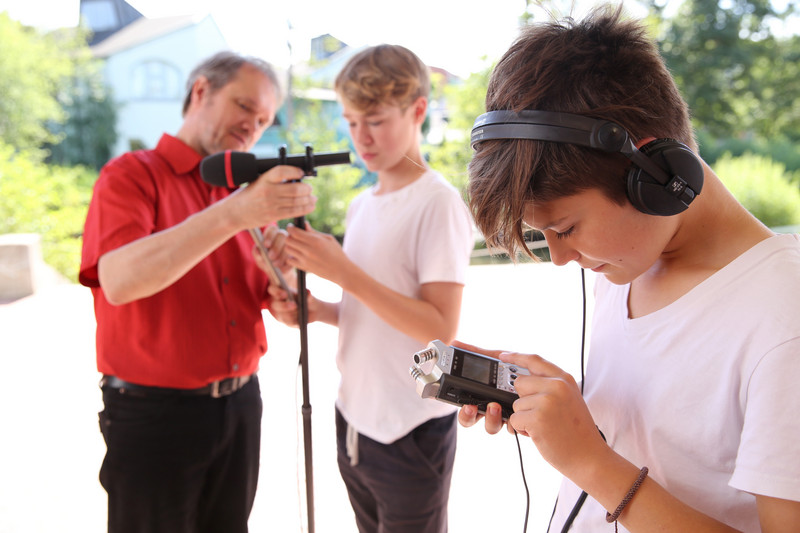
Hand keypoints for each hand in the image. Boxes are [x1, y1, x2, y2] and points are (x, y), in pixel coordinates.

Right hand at [229, 165, 315, 228]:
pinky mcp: (274, 215)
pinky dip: (305, 208)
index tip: (301, 173)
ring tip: (313, 198)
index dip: (294, 171)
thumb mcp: (258, 182)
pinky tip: (310, 206)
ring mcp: (271, 204)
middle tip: (309, 188)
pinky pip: (294, 212)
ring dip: (309, 199)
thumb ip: (274, 180)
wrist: (234, 213)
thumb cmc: (248, 196)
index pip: (282, 171)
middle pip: (295, 189)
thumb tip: (295, 177)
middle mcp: (268, 191)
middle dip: (306, 188)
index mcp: (263, 179)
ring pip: (297, 201)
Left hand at [260, 225, 290, 272]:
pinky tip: (282, 268)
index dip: (269, 236)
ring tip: (275, 264)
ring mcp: (291, 244)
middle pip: (282, 235)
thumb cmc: (265, 261)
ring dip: (281, 256)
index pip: (272, 229)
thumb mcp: (259, 257)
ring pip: (289, 246)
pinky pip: (294, 257)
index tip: (266, 245)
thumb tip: (257, 250)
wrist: (274, 272)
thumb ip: (257, 253)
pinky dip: (287, 263)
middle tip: (270, 257)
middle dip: (276, 247)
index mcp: (272, 234)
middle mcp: (282, 236)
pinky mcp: (296, 254)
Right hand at [266, 284, 325, 326]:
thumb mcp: (309, 296)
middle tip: (294, 305)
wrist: (313, 310)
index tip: (285, 294)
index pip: (273, 289)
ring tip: (301, 313)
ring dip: (291, 315)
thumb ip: (308, 294)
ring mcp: (279, 312)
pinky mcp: (285, 321)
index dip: (277, 292)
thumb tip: (308, 293)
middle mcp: (276, 301)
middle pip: (275, 304)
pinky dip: (295, 321)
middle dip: (284, 306)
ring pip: (281, 315)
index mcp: (279, 290)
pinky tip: (301, 320)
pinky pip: (288, 322)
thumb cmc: (307, 298)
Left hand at [284, 222, 350, 282]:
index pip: (294, 232)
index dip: (290, 228)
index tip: (291, 227)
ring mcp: (305, 260)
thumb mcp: (328, 239)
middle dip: (289, 236)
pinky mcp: (304, 268)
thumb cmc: (337, 253)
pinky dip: (291, 256)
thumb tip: (304, 224)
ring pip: (288, 249)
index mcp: (315, 240)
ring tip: (296, 245)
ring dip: (290, 246)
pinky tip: (298, 255)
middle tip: (294, 236)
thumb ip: (314, 232)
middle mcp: (308, 250)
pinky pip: (289, 260)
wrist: (341, 271)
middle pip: (288, 240)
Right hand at [453, 341, 512, 434]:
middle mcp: (492, 406)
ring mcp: (506, 415)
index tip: (466, 403)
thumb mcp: (499, 358)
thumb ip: (478, 352)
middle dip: (470, 416)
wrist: (553, 385)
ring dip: (491, 418)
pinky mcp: (520, 422)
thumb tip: (455, 343)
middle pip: (473, 419)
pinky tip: (517, 414)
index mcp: (484, 393)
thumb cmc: (521, 368)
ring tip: (497, 407)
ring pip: (490, 426)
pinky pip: (511, 428)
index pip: (466, 405)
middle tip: (474, 407)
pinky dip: (513, 423)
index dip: (463, 410)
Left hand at [501, 351, 606, 475]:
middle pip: (519, 383)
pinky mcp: (537, 418)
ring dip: (524, 418)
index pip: (534, 360)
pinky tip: (539, 434)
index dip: (515, 356)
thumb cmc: (576, 432)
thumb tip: (520, 380)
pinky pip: (514, 419)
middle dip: (523, 400)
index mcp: (564, 379)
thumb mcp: (569, 399)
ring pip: (515, 403)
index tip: (502, 356)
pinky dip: (522, 429)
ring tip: (545, 427)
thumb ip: (550, 386)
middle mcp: (556, 386)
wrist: (589, 457)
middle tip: (541, 415)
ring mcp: (547, 401)